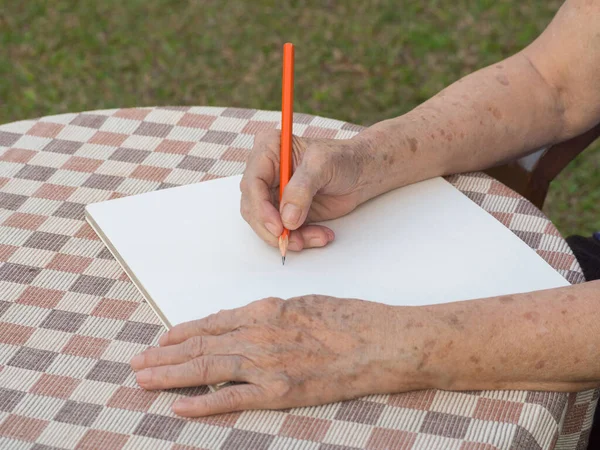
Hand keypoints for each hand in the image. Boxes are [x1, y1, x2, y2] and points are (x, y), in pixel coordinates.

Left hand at [130, 296, 431, 416]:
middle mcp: (259, 334)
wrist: (383, 340)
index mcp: (267, 310)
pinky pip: (232, 398)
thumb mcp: (307, 304)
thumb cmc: (351, 319)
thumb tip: (247, 321)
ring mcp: (267, 363)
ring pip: (207, 368)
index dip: (183, 333)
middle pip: (201, 345)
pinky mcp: (280, 391)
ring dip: (171, 375)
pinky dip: (202, 404)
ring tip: (144, 380)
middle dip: (165, 355)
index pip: (212, 322)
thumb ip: (273, 314)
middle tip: (138, 363)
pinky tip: (178, 407)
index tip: (162, 340)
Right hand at [240, 130, 375, 250]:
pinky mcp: (285, 212)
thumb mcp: (323, 164)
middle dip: (272, 228)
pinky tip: (320, 235)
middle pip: (252, 207)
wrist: (361, 173)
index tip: (278, 226)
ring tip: (317, 236)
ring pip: (266, 224)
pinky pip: (283, 233)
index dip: (260, 208)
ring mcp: (274, 194)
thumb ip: (302, 189)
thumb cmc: (343, 159)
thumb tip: (287, 217)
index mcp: (268, 150)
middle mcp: (266, 173)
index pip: (252, 183)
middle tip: (293, 241)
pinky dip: (300, 239)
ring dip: (290, 237)